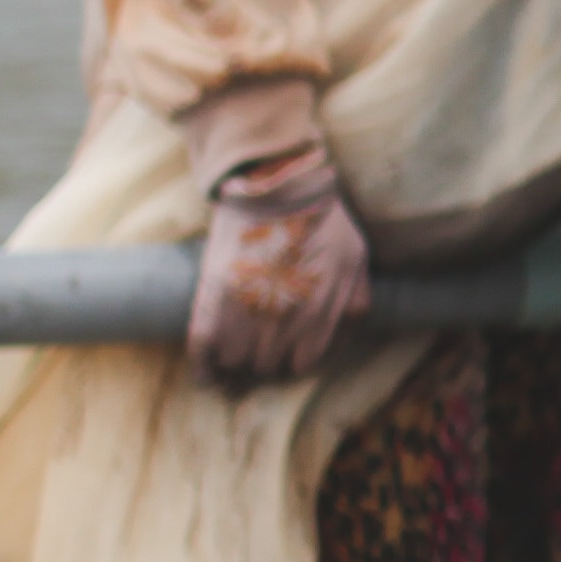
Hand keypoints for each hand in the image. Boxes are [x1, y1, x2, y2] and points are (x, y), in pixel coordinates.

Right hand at [189, 147, 369, 385]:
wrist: (277, 185)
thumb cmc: (323, 222)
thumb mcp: (357, 263)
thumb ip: (354, 306)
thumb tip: (339, 343)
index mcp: (320, 317)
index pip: (302, 365)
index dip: (291, 363)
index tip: (282, 357)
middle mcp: (285, 322)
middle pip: (267, 367)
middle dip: (262, 362)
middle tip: (255, 350)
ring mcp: (247, 310)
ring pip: (235, 362)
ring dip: (234, 363)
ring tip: (233, 354)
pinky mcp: (214, 295)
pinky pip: (203, 346)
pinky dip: (203, 366)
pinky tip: (206, 375)